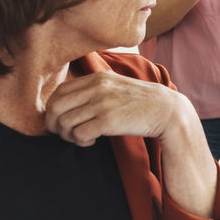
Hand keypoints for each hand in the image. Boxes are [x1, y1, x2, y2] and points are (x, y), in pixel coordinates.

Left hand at [44, 71, 190, 146]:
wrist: (167, 111)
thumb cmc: (140, 102)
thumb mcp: (116, 86)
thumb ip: (94, 89)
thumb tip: (67, 102)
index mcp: (97, 77)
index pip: (59, 92)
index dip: (53, 109)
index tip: (60, 120)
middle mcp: (97, 88)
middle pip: (55, 107)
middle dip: (54, 125)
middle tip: (65, 133)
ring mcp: (103, 104)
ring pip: (65, 123)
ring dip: (68, 135)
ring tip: (81, 138)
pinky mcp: (109, 121)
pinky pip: (79, 134)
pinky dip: (81, 141)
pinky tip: (91, 142)